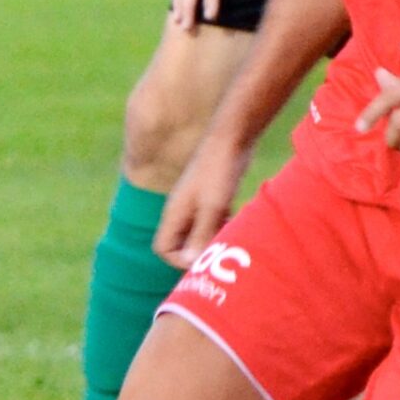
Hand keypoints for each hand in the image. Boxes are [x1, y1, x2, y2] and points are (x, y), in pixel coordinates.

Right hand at [157, 130, 250, 266]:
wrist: (233, 137)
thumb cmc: (219, 171)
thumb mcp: (212, 206)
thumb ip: (201, 234)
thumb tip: (191, 263)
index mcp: (174, 212)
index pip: (163, 249)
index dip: (179, 261)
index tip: (204, 258)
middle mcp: (181, 210)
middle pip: (181, 244)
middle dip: (199, 252)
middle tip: (220, 251)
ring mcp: (196, 203)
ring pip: (199, 233)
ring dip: (213, 240)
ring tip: (230, 236)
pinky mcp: (212, 197)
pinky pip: (212, 222)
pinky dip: (222, 227)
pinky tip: (237, 221)